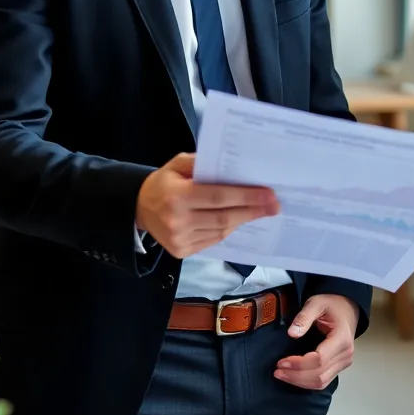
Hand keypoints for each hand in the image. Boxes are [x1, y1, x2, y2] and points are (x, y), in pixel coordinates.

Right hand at [135, 153, 277, 258]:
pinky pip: (213, 240)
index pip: (219, 197)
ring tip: (261, 211)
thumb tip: (233, 167)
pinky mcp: (181, 251)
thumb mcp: (178, 164)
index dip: (246, 197)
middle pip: (224, 217)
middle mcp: (177, 220)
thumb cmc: (164, 183)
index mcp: (177, 195)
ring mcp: (179, 239)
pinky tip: (239, 220)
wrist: (138, 208)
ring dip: (244, 220)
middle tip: (275, 205)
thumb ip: (202, 163)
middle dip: (253, 211)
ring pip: (221, 231)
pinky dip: (228, 230)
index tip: (269, 194)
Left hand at [275, 295, 359, 389]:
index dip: (298, 364)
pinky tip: (293, 377)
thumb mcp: (316, 303)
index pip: (319, 359)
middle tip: (277, 371)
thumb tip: (292, 333)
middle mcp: (346, 353)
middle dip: (295, 375)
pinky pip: (323, 381)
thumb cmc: (332, 305)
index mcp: (342, 338)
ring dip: (300, 382)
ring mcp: (344, 362)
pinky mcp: (339, 367)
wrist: (346, 307)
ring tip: (282, 374)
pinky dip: (307, 382)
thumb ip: (304, 317)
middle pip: (319, 375)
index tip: (281, 361)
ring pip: (321, 382)